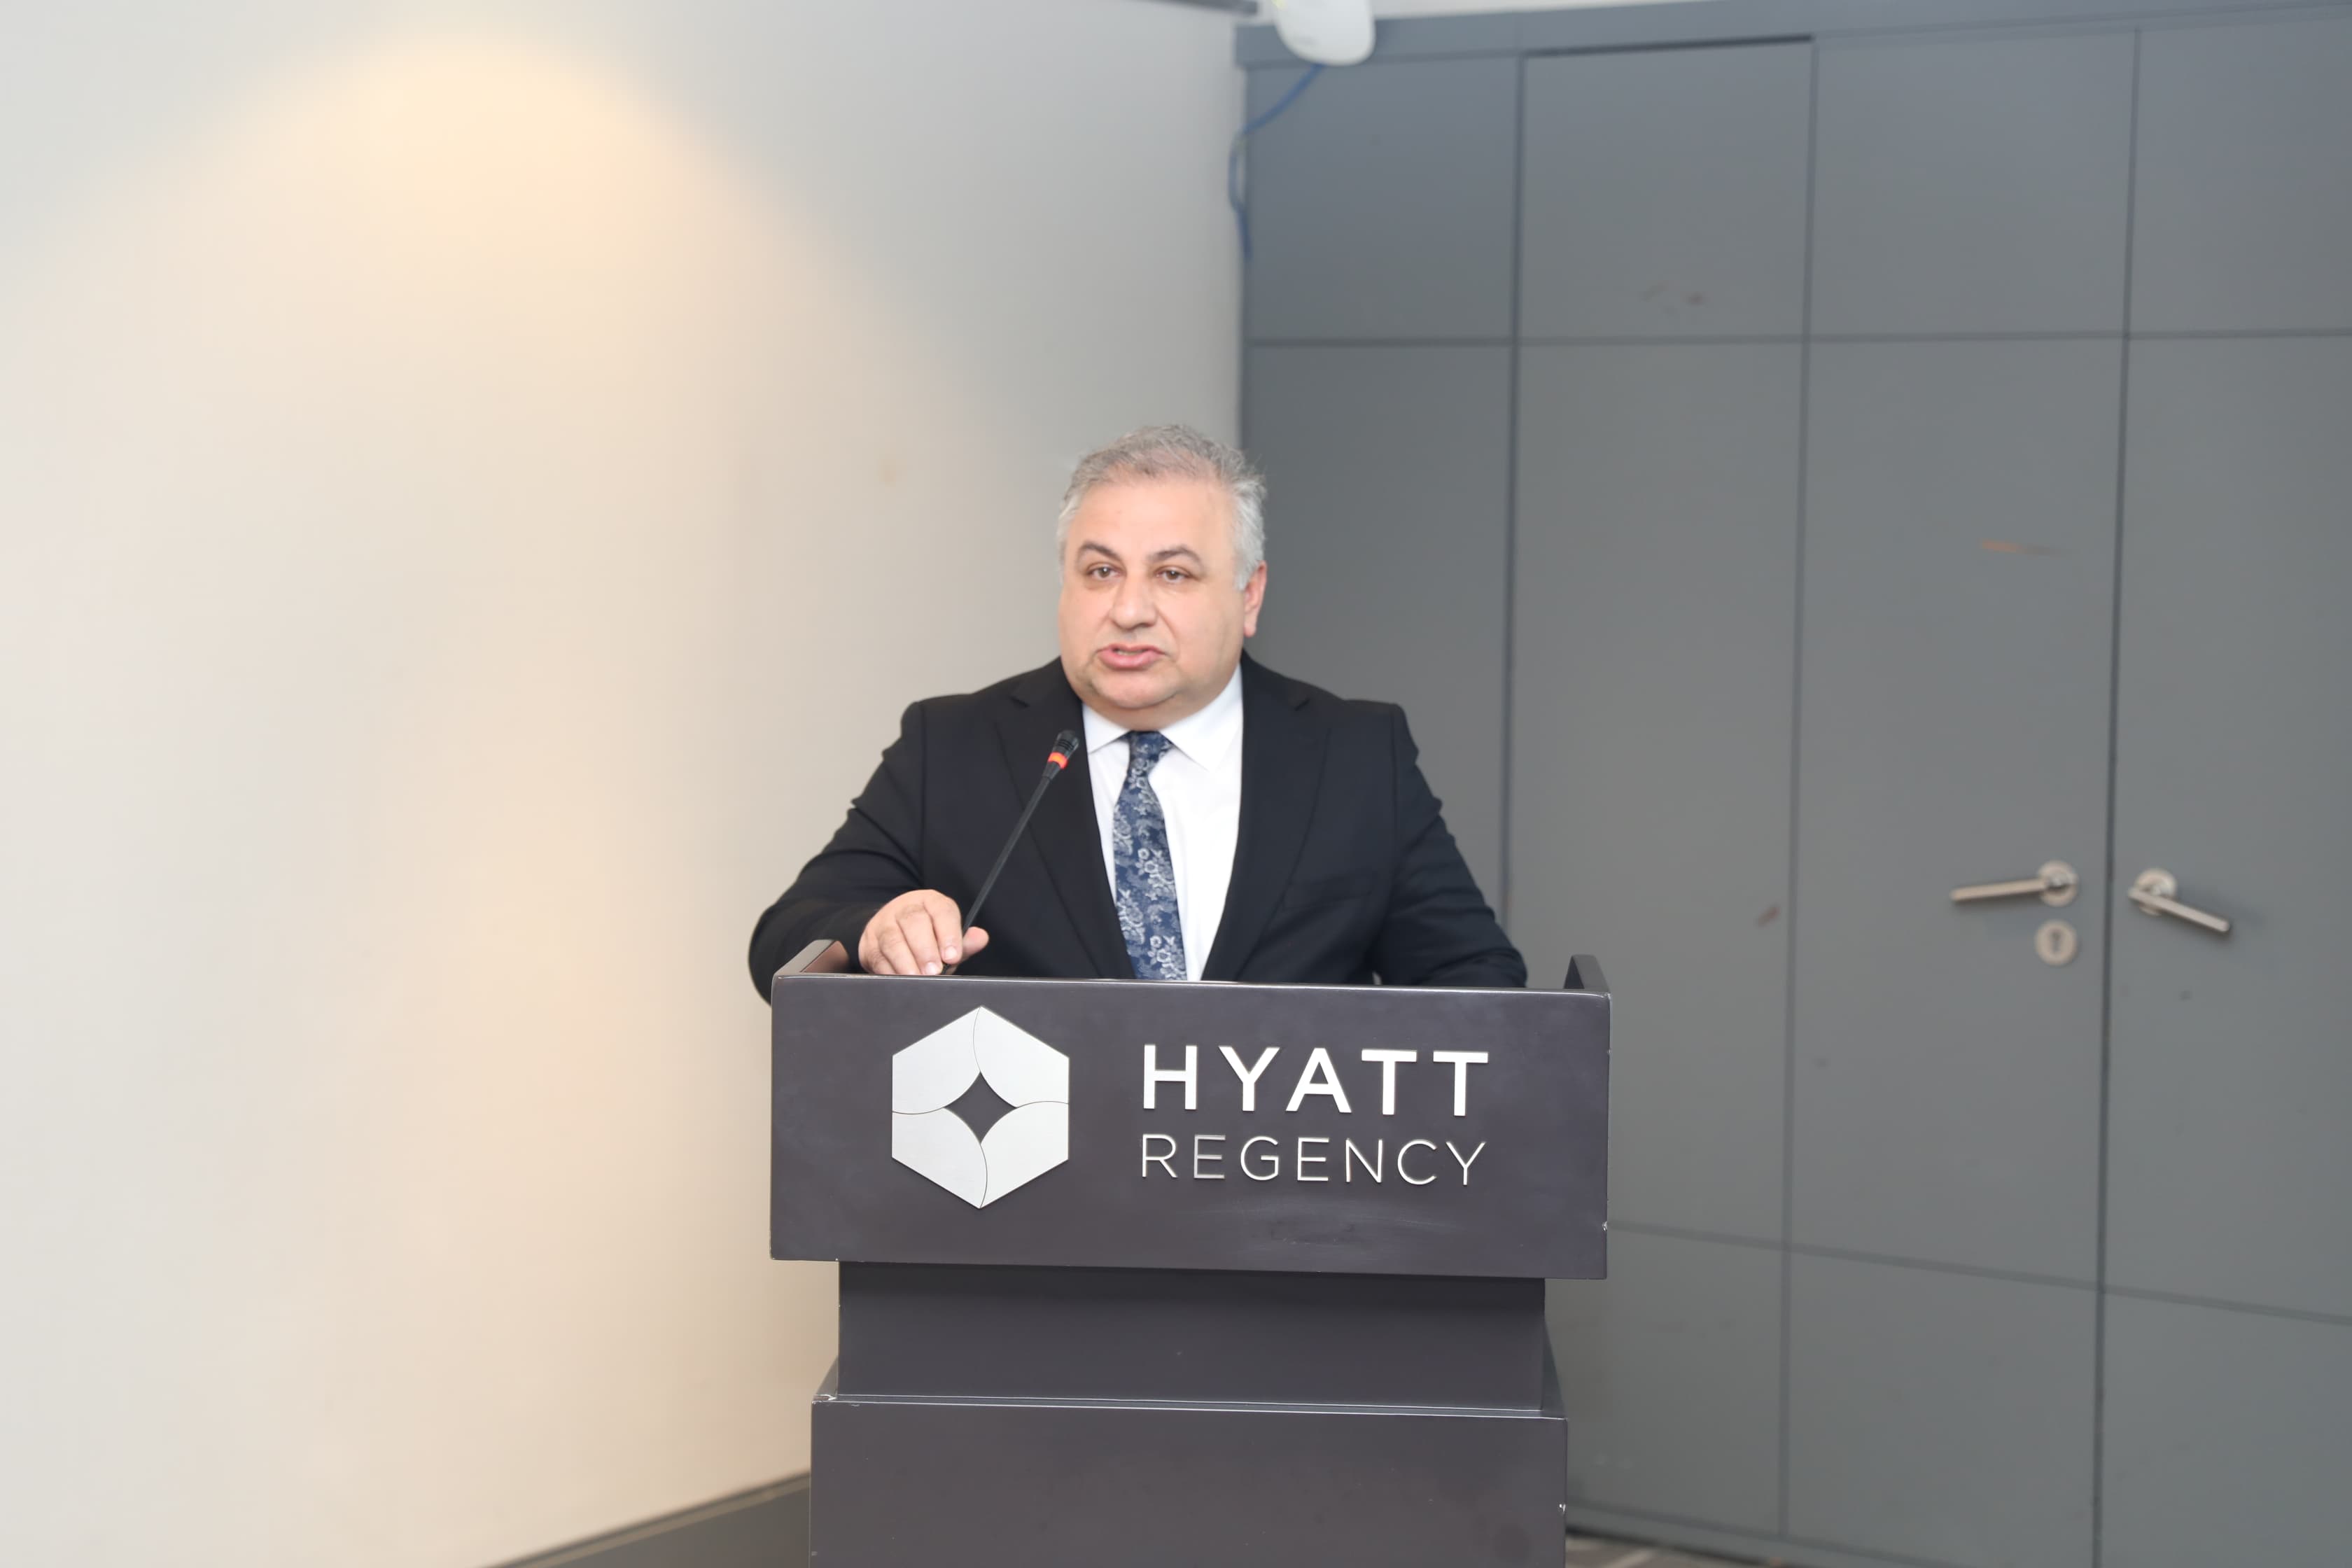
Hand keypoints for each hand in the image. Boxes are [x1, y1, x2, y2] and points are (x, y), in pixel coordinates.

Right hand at [859, 890, 988, 975]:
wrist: (890, 932)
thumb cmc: (926, 936)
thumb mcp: (947, 936)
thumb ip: (964, 941)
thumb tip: (980, 938)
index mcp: (930, 902)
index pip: (941, 911)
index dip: (948, 933)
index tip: (952, 956)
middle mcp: (905, 908)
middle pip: (914, 922)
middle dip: (925, 949)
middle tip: (934, 971)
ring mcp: (884, 924)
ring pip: (892, 939)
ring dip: (906, 962)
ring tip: (917, 978)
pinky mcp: (870, 943)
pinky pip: (878, 957)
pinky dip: (890, 971)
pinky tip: (900, 980)